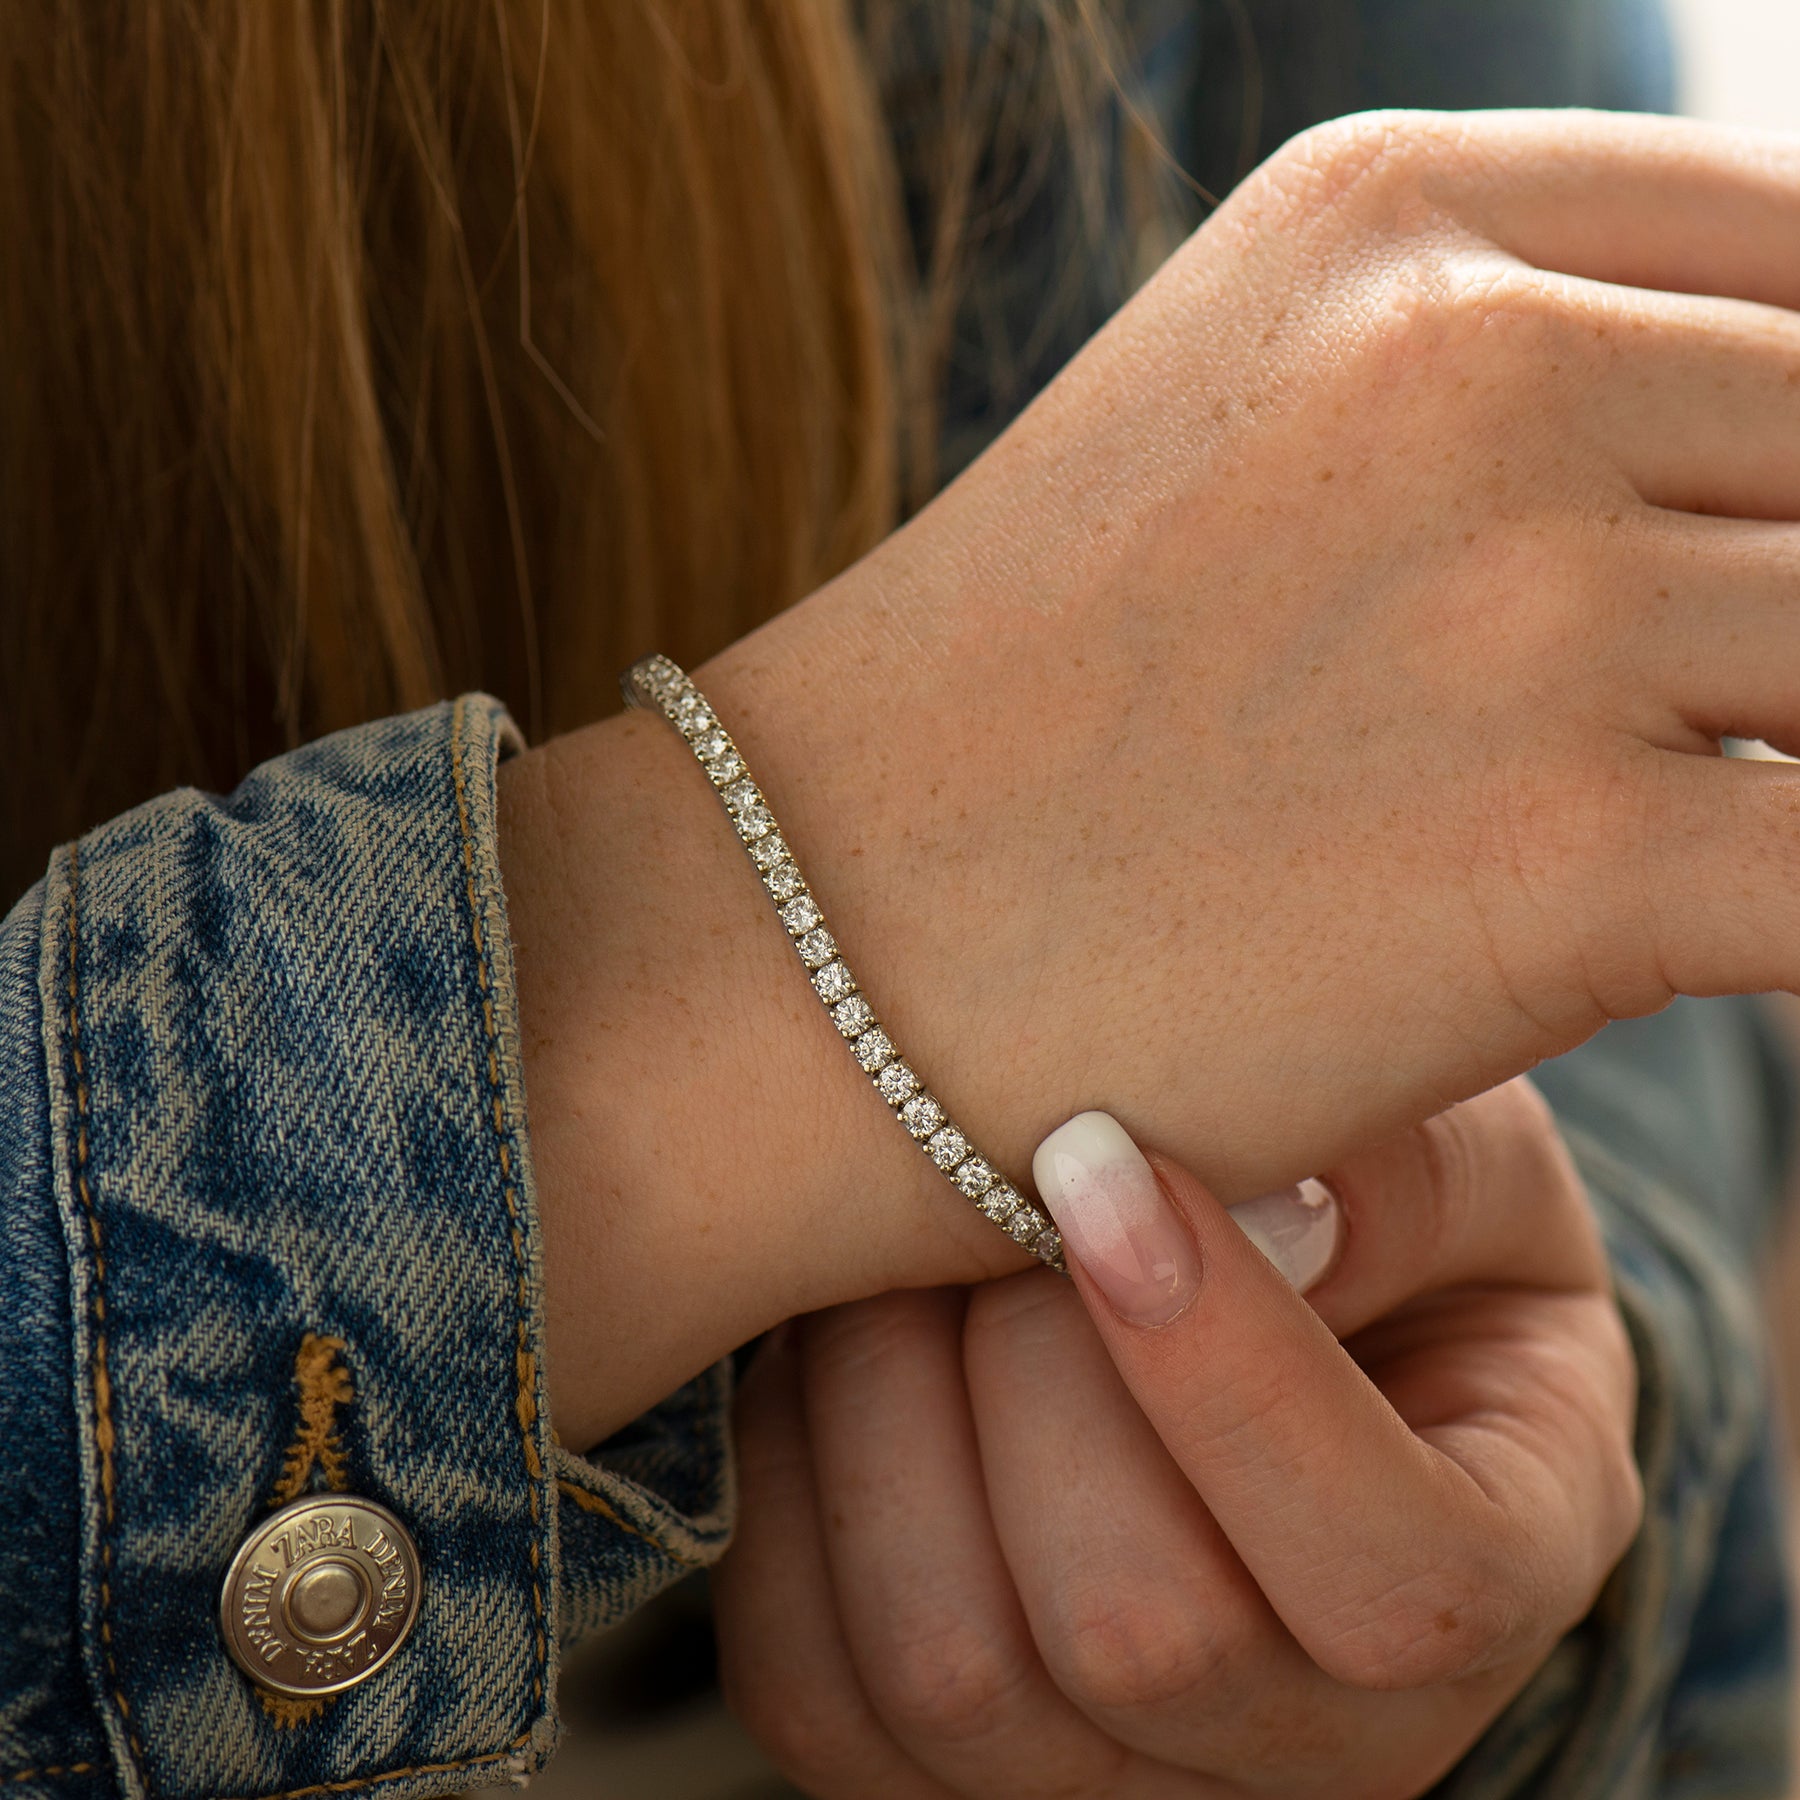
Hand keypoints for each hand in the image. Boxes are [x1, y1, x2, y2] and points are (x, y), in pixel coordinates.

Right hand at [508, 110, 1799, 1442]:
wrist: (790, 951)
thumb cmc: (1001, 742)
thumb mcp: (1233, 460)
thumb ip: (1489, 413)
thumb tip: (1727, 518)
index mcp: (1391, 225)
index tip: (1767, 560)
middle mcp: (1473, 362)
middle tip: (1724, 725)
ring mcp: (1522, 603)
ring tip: (1696, 835)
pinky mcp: (1554, 853)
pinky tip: (1762, 936)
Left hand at [715, 1081, 1641, 1797]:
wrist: (1270, 1304)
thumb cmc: (1381, 1217)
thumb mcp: (1453, 1158)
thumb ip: (1402, 1179)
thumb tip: (1250, 1217)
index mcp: (1492, 1584)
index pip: (1389, 1583)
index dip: (1226, 1377)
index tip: (1098, 1161)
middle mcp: (1320, 1743)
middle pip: (1135, 1633)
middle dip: (1025, 1354)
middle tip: (994, 1170)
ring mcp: (1118, 1781)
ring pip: (947, 1669)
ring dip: (886, 1399)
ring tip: (912, 1241)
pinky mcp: (937, 1768)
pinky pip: (809, 1677)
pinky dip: (799, 1475)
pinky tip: (847, 1339)